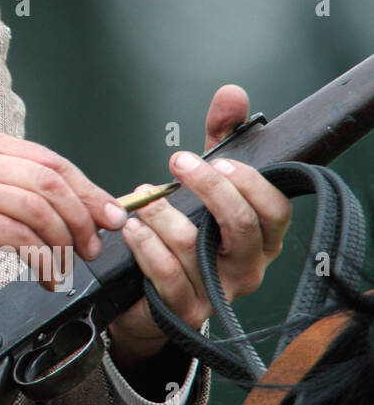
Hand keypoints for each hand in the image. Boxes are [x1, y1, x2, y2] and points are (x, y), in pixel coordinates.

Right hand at [0, 124, 127, 289]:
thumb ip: (10, 182)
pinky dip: (41, 261)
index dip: (88, 190)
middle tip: (92, 246)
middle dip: (83, 218)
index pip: (51, 160)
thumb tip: (70, 204)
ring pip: (39, 210)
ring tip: (67, 266)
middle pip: (51, 181)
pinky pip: (18, 238)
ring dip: (63, 244)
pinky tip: (45, 276)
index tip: (111, 214)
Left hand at [107, 85, 292, 372]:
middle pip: (242, 225)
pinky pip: (166, 273)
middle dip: (208, 189)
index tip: (219, 160)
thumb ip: (220, 138)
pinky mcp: (184, 310)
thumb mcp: (203, 182)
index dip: (249, 182)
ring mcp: (217, 291)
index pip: (274, 209)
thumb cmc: (182, 233)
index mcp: (260, 237)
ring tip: (140, 200)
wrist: (146, 295)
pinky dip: (144, 245)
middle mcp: (246, 266)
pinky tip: (130, 228)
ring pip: (195, 245)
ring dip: (162, 214)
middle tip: (178, 163)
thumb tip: (232, 94)